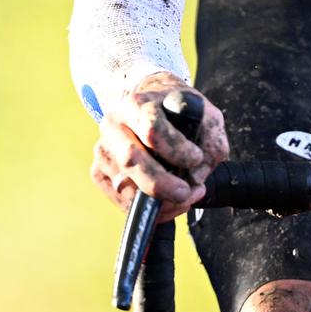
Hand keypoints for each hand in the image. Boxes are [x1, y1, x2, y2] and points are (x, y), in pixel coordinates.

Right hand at [89, 71, 229, 223]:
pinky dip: (145, 208)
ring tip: (184, 196)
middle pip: (131, 159)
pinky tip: (166, 202)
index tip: (196, 158)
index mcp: (138, 103)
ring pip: (124, 185)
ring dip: (158, 201)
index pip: (153, 129)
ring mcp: (103, 148)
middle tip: (186, 192)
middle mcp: (114, 124)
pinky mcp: (98, 171)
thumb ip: (211, 143)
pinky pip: (119, 199)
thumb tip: (195, 178)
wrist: (151, 104)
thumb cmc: (179, 112)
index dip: (176, 149)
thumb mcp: (206, 116)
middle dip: (161, 183)